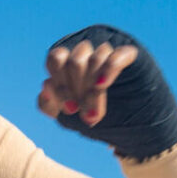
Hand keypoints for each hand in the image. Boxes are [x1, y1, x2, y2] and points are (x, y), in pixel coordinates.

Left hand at [34, 25, 176, 158]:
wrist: (131, 127)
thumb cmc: (93, 115)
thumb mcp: (65, 116)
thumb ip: (49, 104)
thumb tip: (45, 86)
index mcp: (67, 60)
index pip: (55, 59)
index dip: (60, 85)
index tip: (69, 110)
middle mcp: (87, 50)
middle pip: (74, 61)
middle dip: (76, 92)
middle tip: (83, 115)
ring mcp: (108, 50)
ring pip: (94, 60)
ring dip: (91, 91)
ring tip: (92, 115)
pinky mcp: (130, 54)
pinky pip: (117, 55)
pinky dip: (107, 70)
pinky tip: (101, 86)